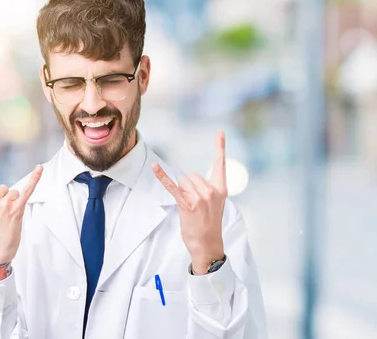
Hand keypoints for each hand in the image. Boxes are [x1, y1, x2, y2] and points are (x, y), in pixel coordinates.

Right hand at [0, 143, 42, 276]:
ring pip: (15, 192)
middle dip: (8, 199)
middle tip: (2, 217)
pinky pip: (27, 191)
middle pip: (5, 187)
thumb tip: (10, 193)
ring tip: (9, 219)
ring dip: (16, 204)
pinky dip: (35, 179)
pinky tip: (39, 168)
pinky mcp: (16, 210)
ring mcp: (2, 205)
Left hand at [153, 131, 227, 273]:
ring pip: (183, 181)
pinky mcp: (187, 204)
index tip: (220, 132)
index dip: (220, 147)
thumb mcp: (216, 204)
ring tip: (189, 208)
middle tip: (194, 204)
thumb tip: (189, 180)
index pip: (220, 165)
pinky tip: (155, 168)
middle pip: (192, 174)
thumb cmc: (210, 224)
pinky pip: (172, 186)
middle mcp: (211, 190)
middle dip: (188, 186)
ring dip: (182, 192)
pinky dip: (162, 177)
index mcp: (221, 189)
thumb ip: (208, 189)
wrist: (208, 244)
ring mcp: (200, 197)